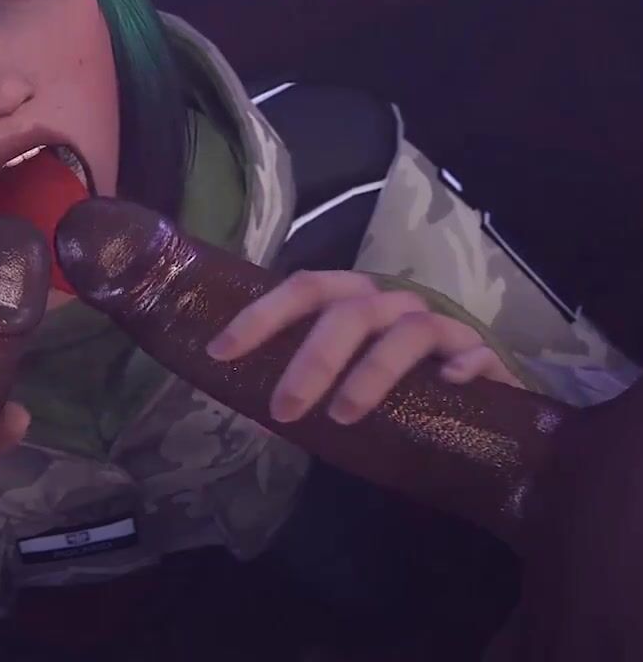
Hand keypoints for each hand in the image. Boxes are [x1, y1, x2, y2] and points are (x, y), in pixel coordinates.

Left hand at [206, 270, 523, 424]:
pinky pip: (474, 353)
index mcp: (352, 304)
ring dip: (371, 371)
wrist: (474, 415)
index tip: (221, 352)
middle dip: (312, 359)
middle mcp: (393, 306)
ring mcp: (442, 328)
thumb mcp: (337, 390)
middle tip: (283, 409)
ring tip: (341, 415)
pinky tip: (449, 386)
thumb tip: (246, 414)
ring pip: (408, 331)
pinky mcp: (483, 357)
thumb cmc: (392, 396)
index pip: (304, 290)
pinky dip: (461, 366)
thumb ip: (302, 392)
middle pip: (352, 310)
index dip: (261, 316)